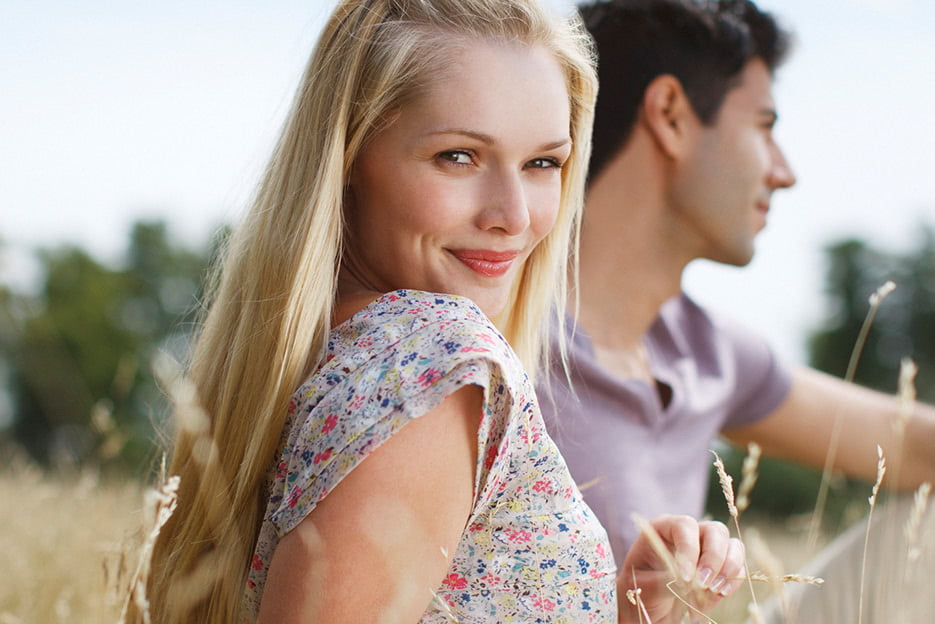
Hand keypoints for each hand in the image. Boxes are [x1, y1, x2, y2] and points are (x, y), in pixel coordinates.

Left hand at [617, 515, 744, 623]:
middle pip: (715, 531)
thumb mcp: (645, 585)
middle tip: (704, 583)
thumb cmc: (641, 592)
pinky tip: (720, 594)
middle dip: (714, 557)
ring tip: (714, 589)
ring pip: (733, 545)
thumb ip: (665, 579)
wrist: (650, 611)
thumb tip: (690, 579)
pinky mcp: (721, 571)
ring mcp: (708, 551)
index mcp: (664, 529)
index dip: (689, 548)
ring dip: (728, 567)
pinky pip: (738, 569)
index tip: (685, 577)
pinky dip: (732, 582)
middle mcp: (690, 535)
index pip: (685, 526)